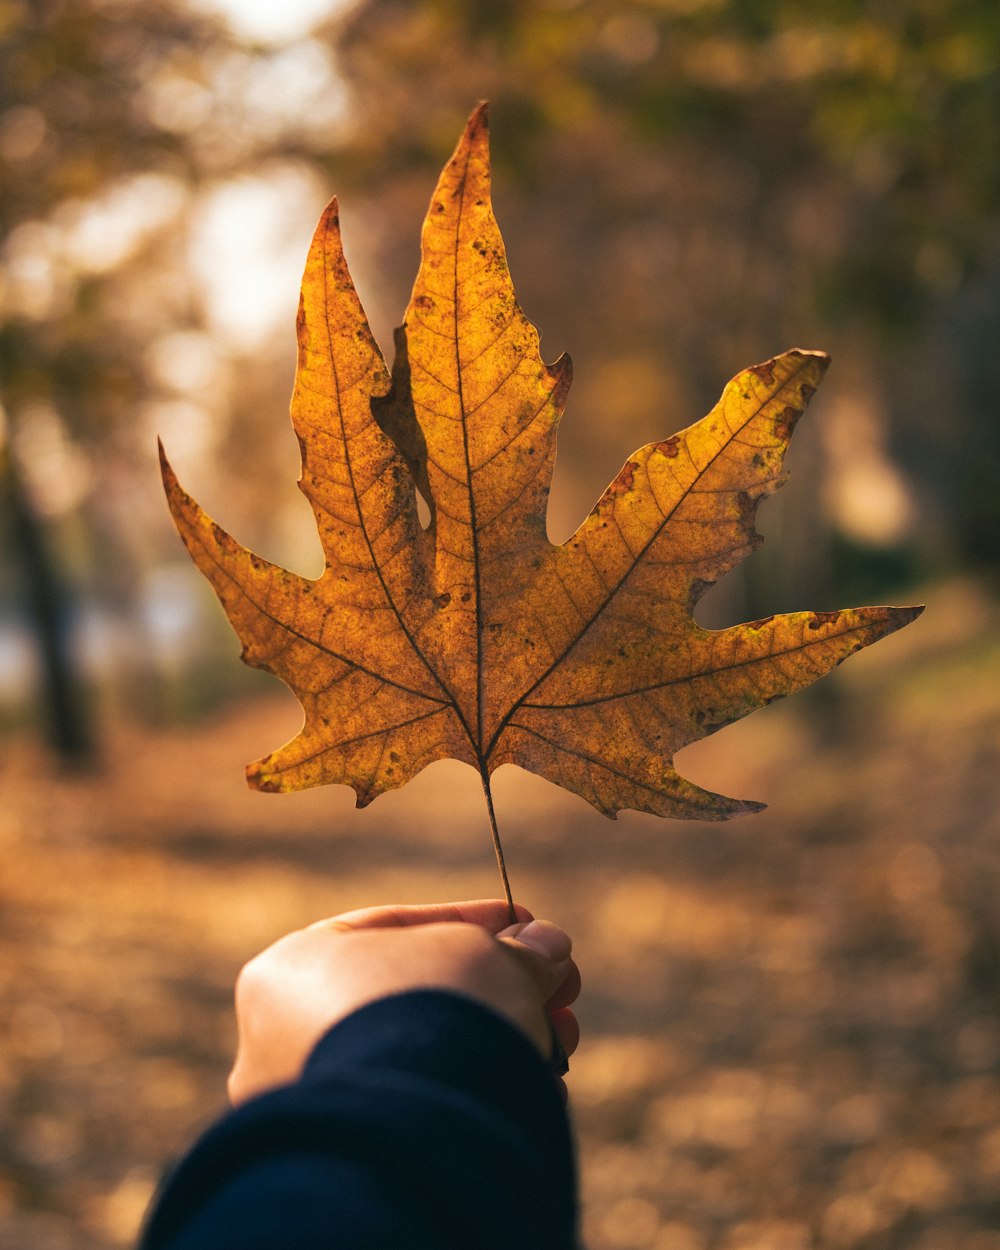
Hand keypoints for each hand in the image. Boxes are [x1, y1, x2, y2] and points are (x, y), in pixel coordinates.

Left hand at [227, 900, 580, 1103]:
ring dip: (501, 1037)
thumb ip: (514, 949)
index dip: (471, 923)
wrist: (416, 1126)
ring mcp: (314, 1097)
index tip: (529, 925)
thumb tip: (548, 950)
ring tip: (561, 1040)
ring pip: (426, 1053)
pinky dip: (480, 1088)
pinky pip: (425, 1104)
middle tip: (559, 991)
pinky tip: (536, 1085)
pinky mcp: (354, 1147)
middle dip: (499, 988)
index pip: (392, 930)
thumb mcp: (486, 955)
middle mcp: (284, 1035)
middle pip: (416, 994)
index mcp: (291, 968)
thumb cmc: (436, 1013)